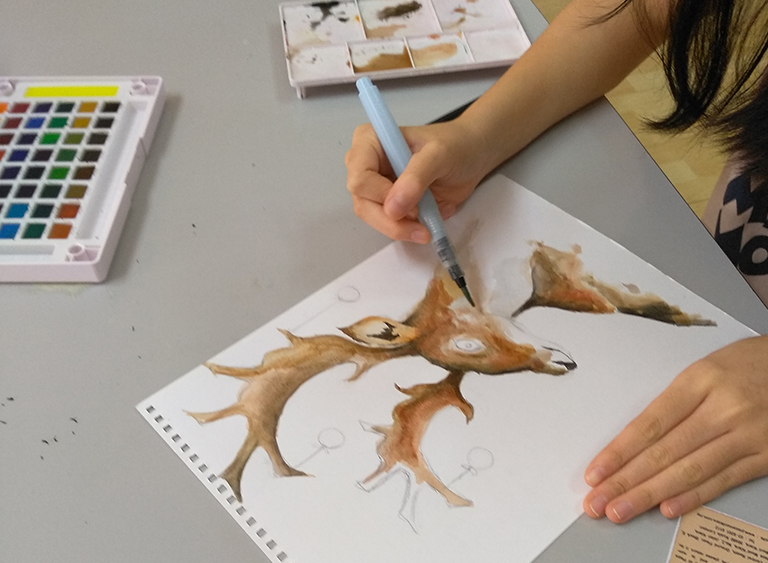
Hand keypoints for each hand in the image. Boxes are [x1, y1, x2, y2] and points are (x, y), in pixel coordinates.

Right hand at [345, 119, 493, 242]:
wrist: (472, 156)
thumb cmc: (455, 146)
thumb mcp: (439, 155)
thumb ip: (416, 178)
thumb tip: (393, 208)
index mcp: (370, 141)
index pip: (360, 176)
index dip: (381, 195)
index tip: (412, 205)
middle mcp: (366, 163)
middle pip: (362, 201)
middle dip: (390, 218)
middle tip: (420, 223)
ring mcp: (375, 186)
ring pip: (372, 217)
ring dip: (398, 228)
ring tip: (425, 228)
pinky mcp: (387, 203)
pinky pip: (387, 223)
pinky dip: (405, 230)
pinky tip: (425, 225)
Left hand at [583, 334, 767, 522]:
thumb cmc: (748, 364)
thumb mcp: (705, 369)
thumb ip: (674, 401)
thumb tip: (635, 439)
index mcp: (700, 381)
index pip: (650, 424)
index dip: (619, 452)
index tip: (595, 472)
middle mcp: (722, 409)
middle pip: (664, 451)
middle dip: (626, 480)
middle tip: (597, 501)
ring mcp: (747, 435)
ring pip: (690, 470)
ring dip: (650, 494)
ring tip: (621, 509)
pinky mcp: (766, 456)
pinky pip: (724, 480)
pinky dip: (693, 496)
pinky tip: (667, 508)